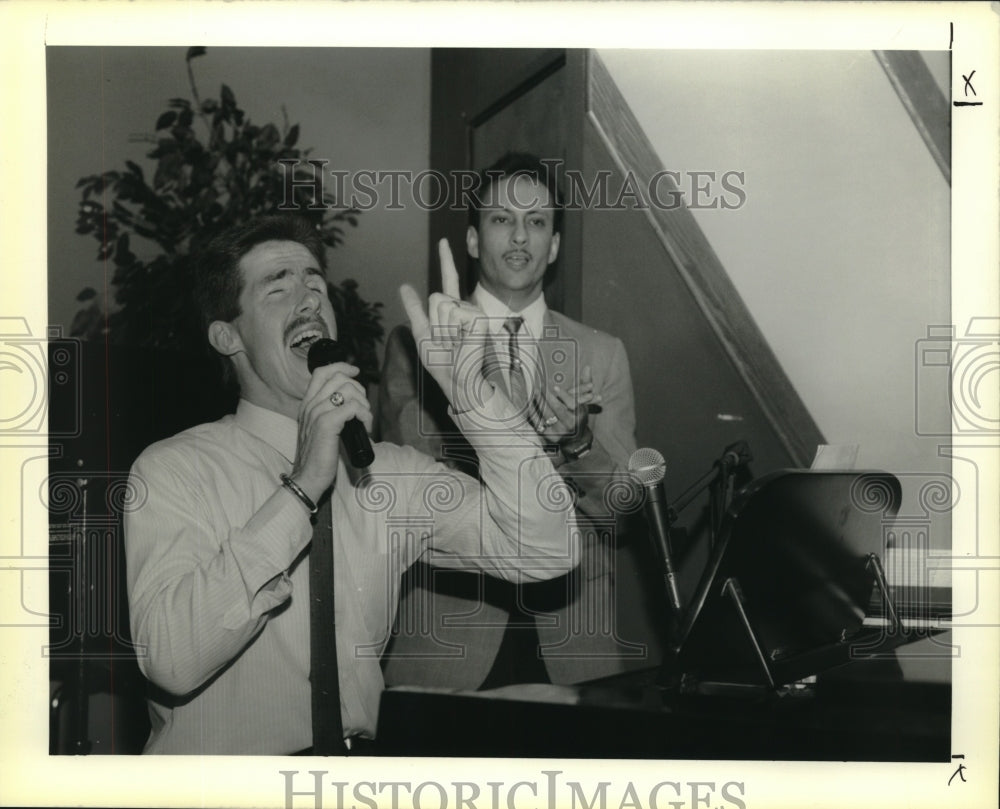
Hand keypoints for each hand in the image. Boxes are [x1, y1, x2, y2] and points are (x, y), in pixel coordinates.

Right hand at [289, 362, 372, 501]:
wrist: (307, 477)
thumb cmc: (318, 456)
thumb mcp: (320, 428)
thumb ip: (329, 413)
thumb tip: (351, 403)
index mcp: (307, 404)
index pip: (322, 372)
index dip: (341, 367)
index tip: (355, 371)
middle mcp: (310, 405)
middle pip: (339, 378)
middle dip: (359, 390)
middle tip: (363, 409)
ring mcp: (317, 413)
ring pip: (348, 390)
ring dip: (364, 404)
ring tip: (364, 421)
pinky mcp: (326, 424)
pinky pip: (353, 407)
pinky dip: (365, 415)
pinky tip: (365, 428)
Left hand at [400, 239, 492, 413]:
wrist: (456, 380)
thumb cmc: (442, 363)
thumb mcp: (422, 333)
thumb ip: (415, 309)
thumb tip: (404, 286)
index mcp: (452, 309)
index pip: (449, 279)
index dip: (446, 260)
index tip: (443, 241)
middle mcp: (464, 307)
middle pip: (436, 297)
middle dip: (434, 322)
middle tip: (447, 341)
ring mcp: (473, 311)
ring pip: (441, 305)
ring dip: (442, 328)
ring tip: (454, 343)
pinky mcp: (478, 318)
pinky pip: (452, 313)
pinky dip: (451, 330)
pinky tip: (462, 341)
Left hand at [535, 364, 600, 443]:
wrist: (575, 439)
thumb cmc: (578, 414)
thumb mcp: (583, 400)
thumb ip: (584, 383)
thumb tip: (588, 367)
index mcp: (580, 414)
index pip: (572, 404)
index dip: (563, 395)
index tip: (555, 386)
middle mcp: (571, 425)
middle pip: (558, 409)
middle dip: (547, 397)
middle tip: (539, 386)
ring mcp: (560, 432)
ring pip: (547, 415)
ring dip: (539, 402)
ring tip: (534, 392)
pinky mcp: (549, 436)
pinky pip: (539, 423)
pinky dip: (534, 412)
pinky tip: (531, 403)